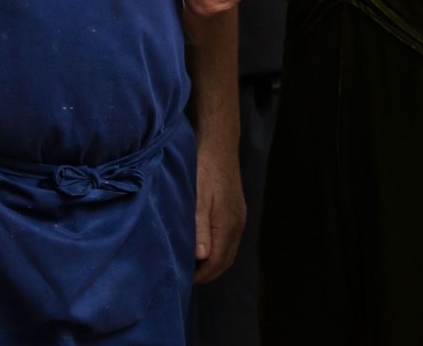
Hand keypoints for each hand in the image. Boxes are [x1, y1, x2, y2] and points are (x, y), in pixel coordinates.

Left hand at [192, 129, 245, 283]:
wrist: (218, 144)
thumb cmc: (204, 169)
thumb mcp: (197, 199)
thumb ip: (200, 229)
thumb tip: (202, 258)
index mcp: (228, 225)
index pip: (218, 262)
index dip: (202, 274)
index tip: (184, 278)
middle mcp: (238, 224)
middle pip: (225, 259)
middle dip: (208, 271)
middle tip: (186, 275)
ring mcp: (238, 216)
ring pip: (227, 249)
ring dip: (212, 260)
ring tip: (191, 262)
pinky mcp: (235, 209)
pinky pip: (227, 237)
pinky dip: (216, 246)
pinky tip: (200, 242)